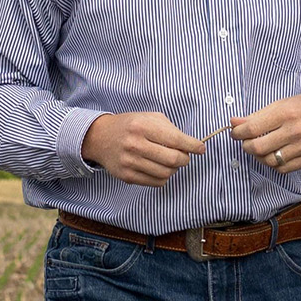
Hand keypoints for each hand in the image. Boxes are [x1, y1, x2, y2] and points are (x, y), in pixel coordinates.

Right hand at [81, 112, 204, 186]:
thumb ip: (171, 129)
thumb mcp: (149, 117)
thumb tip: (191, 145)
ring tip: (171, 161)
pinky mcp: (126, 176)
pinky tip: (160, 168)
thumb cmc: (130, 126)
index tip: (201, 148)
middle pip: (173, 159)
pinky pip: (156, 182)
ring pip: (166, 173)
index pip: (176, 139)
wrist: (99, 137)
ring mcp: (129, 162)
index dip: (193, 145)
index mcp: (142, 126)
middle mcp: (135, 144)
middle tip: (185, 156)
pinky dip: (164, 177)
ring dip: (174, 169)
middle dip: (185, 159)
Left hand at [230, 93, 300, 173]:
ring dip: (259, 157)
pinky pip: (283, 169)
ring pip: (270, 161)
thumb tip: (234, 122)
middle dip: (246, 146)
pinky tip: (274, 154)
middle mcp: (296, 130)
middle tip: (246, 142)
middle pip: (258, 147)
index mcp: (286, 113)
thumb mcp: (282, 104)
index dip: (238, 132)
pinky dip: (274, 164)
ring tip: (261, 148)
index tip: (235, 132)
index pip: (252, 128)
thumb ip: (257, 115)